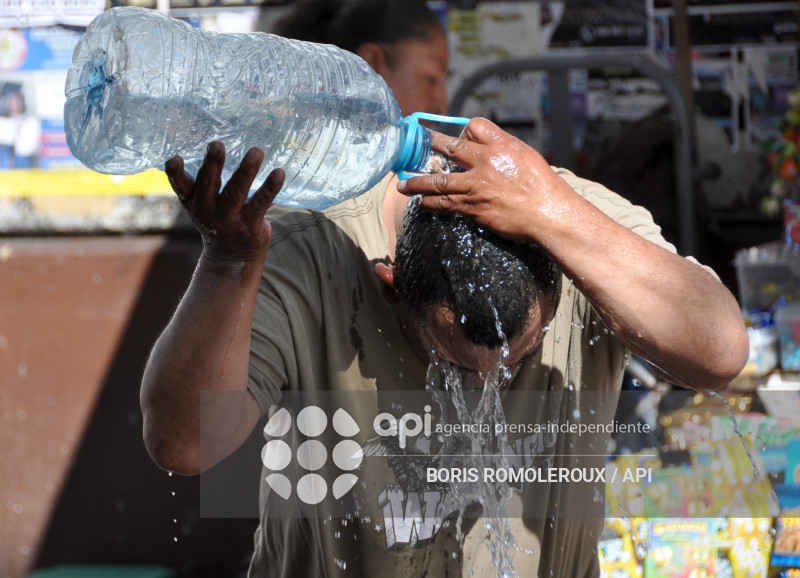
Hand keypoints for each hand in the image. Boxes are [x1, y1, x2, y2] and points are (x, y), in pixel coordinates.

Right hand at [165, 141, 284, 261]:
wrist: (232, 259)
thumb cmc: (217, 220)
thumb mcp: (203, 204)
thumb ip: (205, 181)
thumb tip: (215, 142)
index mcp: (194, 202)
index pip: (181, 186)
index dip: (175, 173)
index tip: (174, 158)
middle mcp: (208, 211)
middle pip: (209, 184)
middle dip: (213, 164)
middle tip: (216, 144)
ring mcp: (230, 220)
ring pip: (236, 193)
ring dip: (246, 171)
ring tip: (256, 151)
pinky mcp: (250, 226)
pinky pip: (261, 203)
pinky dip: (270, 187)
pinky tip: (279, 173)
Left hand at [396, 117, 572, 243]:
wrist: (548, 213)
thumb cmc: (543, 187)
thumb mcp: (526, 157)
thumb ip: (504, 150)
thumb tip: (487, 149)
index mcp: (501, 145)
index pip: (474, 127)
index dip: (462, 131)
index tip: (454, 138)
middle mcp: (485, 162)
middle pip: (449, 149)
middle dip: (427, 146)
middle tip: (411, 147)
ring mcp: (477, 185)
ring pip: (438, 180)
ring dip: (417, 183)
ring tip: (402, 185)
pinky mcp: (473, 207)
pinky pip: (444, 203)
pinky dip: (430, 202)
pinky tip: (420, 203)